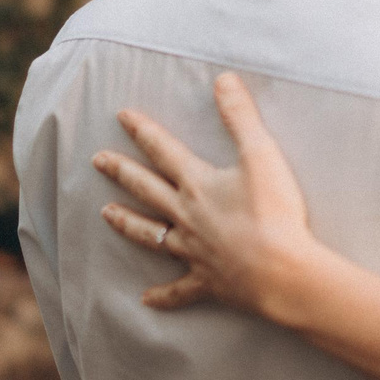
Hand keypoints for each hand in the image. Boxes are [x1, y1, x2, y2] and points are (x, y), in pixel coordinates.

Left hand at [92, 72, 325, 320]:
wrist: (281, 272)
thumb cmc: (274, 212)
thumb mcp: (261, 154)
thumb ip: (240, 116)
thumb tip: (223, 79)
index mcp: (197, 184)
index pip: (163, 150)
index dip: (143, 130)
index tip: (121, 116)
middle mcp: (187, 217)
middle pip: (147, 190)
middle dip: (122, 172)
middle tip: (98, 160)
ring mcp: (194, 251)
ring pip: (152, 235)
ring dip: (128, 223)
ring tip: (105, 215)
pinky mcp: (208, 282)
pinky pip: (179, 290)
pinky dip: (163, 296)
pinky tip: (145, 300)